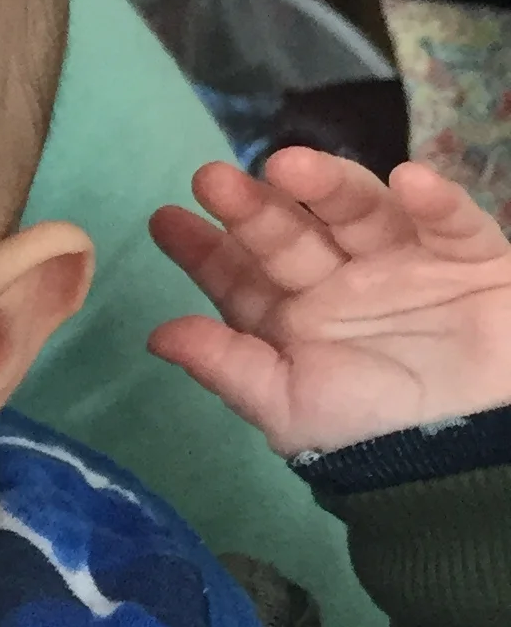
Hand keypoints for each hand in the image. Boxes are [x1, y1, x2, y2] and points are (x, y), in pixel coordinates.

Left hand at [149, 148, 510, 454]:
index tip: (163, 218)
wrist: (472, 461)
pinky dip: (437, 201)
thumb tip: (155, 335)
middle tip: (212, 180)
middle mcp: (344, 282)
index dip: (204, 248)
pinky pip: (455, 223)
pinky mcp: (472, 259)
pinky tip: (409, 180)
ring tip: (290, 166)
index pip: (242, 274)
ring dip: (329, 184)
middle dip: (254, 208)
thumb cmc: (374, 435)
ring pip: (361, 211)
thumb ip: (228, 366)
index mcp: (296, 318)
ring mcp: (406, 264)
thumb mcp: (289, 406)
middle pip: (293, 232)